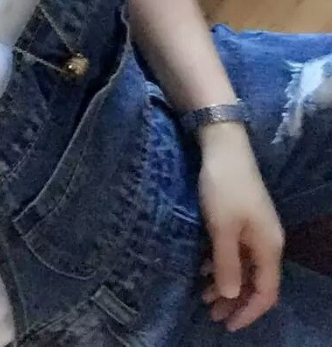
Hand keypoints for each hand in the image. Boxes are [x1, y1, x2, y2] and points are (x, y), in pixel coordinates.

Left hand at [197, 123, 284, 331]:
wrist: (223, 145)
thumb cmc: (223, 187)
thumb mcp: (221, 228)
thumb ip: (227, 264)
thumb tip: (230, 296)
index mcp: (269, 247)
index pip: (266, 292)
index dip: (248, 312)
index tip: (227, 326)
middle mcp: (267, 241)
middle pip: (256, 282)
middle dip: (235, 301)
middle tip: (210, 313)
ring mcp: (255, 228)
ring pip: (244, 266)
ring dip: (226, 283)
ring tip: (202, 294)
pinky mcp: (242, 217)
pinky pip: (236, 250)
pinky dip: (222, 263)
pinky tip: (204, 267)